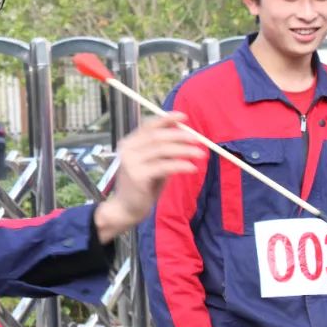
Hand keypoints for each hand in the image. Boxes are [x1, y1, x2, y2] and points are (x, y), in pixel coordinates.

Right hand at [94, 113, 204, 242]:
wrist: (126, 209)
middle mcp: (128, 149)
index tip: (183, 117)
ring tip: (200, 154)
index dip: (166, 119)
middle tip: (198, 139)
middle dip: (180, 136)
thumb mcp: (152, 164)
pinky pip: (164, 166)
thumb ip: (163, 150)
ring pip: (162, 150)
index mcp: (129, 143)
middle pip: (157, 136)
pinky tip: (192, 168)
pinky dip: (180, 165)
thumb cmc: (142, 186)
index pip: (148, 126)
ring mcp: (131, 162)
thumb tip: (183, 135)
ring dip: (184, 150)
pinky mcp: (138, 176)